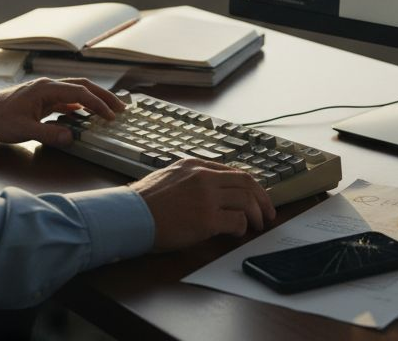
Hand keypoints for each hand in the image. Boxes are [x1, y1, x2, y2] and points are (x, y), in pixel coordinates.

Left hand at [0, 77, 124, 146]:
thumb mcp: (23, 130)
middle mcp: (49, 86)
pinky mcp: (44, 99)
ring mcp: (47, 92)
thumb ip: (48, 134)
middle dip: (104, 96)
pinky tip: (88, 115)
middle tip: (121, 108)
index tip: (111, 116)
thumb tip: (71, 137)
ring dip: (94, 99)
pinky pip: (68, 99)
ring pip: (77, 90)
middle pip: (83, 85)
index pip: (80, 92)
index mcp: (46, 89)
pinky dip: (82, 105)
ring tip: (110, 110)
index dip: (98, 103)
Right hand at [131, 158, 275, 250]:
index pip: (232, 171)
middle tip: (268, 212)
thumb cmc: (143, 202)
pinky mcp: (207, 219)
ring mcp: (206, 197)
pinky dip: (242, 228)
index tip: (256, 196)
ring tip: (257, 225)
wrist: (129, 215)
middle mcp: (203, 177)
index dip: (249, 185)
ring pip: (246, 200)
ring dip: (256, 214)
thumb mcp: (167, 177)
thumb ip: (189, 179)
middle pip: (246, 183)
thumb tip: (206, 190)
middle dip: (262, 199)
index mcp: (194, 165)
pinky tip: (237, 233)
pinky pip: (237, 221)